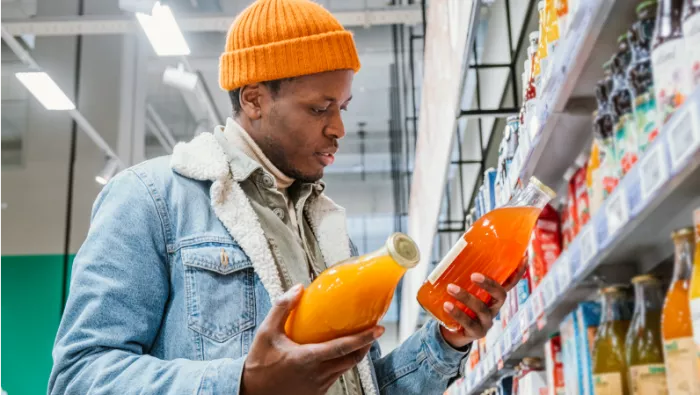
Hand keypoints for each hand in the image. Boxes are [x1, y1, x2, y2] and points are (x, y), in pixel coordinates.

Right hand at [241, 284, 384, 394]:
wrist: (252, 393)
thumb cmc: (259, 362)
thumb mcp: (266, 332)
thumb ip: (282, 308)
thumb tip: (299, 288)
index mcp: (307, 358)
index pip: (343, 348)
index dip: (364, 338)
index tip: (378, 328)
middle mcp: (318, 374)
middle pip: (352, 359)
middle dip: (366, 345)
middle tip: (373, 330)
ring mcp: (319, 385)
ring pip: (346, 368)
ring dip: (356, 354)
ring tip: (360, 338)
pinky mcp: (318, 392)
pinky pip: (337, 376)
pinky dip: (343, 363)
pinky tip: (340, 353)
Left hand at [439, 257, 527, 348]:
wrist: (451, 332)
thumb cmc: (459, 305)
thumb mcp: (464, 290)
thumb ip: (463, 275)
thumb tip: (454, 252)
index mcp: (494, 296)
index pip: (510, 283)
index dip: (518, 272)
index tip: (524, 257)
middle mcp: (495, 308)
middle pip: (501, 296)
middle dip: (489, 284)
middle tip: (473, 275)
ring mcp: (487, 322)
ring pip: (482, 309)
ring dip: (466, 297)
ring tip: (450, 288)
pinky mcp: (476, 332)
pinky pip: (468, 323)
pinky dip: (457, 313)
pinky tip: (447, 305)